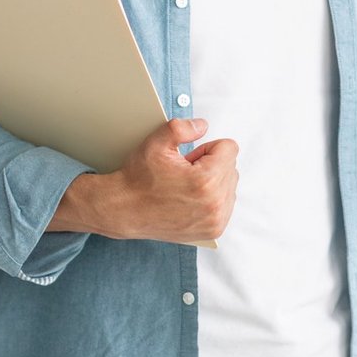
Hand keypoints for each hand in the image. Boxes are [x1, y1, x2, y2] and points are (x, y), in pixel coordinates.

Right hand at [51, 117, 238, 242]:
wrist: (124, 210)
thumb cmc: (139, 179)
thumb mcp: (156, 143)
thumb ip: (182, 128)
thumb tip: (203, 125)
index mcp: (206, 180)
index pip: (230, 148)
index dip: (207, 148)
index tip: (190, 158)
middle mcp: (215, 204)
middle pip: (231, 167)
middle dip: (211, 165)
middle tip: (185, 173)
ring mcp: (216, 221)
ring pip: (230, 185)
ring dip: (213, 182)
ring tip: (186, 187)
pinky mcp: (213, 231)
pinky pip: (226, 204)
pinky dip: (213, 198)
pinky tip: (191, 199)